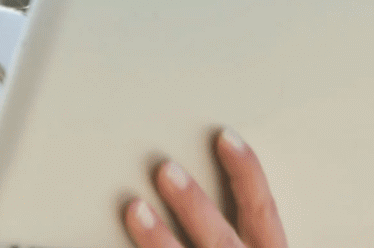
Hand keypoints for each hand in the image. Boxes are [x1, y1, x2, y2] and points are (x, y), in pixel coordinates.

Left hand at [124, 129, 286, 247]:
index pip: (263, 211)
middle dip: (195, 206)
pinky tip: (110, 245)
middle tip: (166, 169)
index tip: (225, 136)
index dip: (247, 173)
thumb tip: (179, 174)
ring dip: (160, 239)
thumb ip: (233, 226)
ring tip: (134, 207)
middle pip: (222, 239)